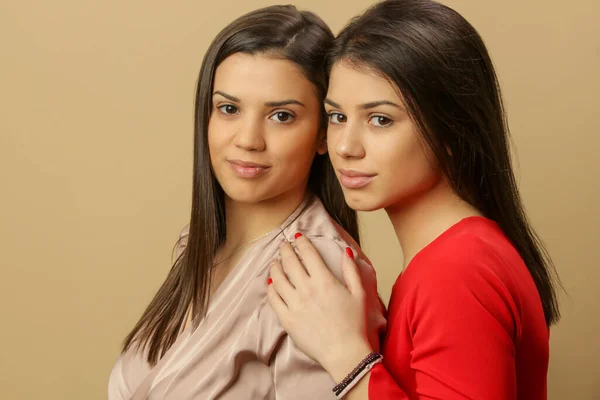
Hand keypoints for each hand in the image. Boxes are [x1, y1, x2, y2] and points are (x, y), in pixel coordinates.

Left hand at [267, 235, 373, 380]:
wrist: (345, 354)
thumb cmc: (356, 325)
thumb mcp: (360, 294)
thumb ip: (351, 270)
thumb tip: (346, 251)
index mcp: (325, 280)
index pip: (308, 253)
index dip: (302, 242)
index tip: (298, 236)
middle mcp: (306, 289)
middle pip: (290, 262)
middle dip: (285, 250)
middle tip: (283, 245)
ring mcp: (294, 304)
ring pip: (278, 278)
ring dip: (275, 267)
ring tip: (275, 262)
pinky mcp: (287, 319)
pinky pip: (273, 299)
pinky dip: (271, 288)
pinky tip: (271, 284)